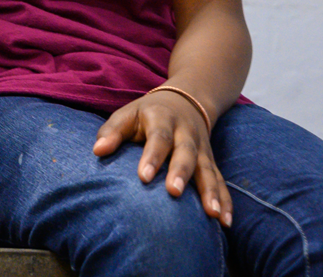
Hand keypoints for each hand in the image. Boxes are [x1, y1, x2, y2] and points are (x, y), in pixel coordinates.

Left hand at [93, 92, 231, 225]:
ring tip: (211, 214)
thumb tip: (98, 151)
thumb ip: (113, 132)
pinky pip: (220, 181)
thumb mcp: (127, 114)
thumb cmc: (147, 114)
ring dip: (211, 192)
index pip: (159, 137)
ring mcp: (202, 149)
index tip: (143, 177)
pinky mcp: (211, 162)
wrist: (186, 100)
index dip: (152, 156)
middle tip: (174, 193)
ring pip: (208, 170)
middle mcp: (186, 134)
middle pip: (186, 153)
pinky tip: (225, 221)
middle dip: (181, 173)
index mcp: (162, 119)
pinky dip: (225, 200)